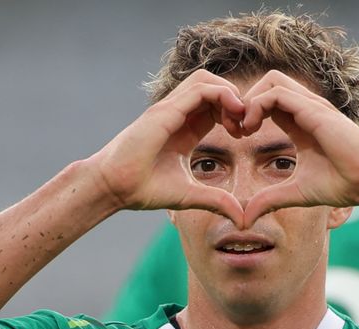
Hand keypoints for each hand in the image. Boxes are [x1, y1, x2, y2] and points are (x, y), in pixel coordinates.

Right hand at [88, 70, 247, 226]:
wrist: (114, 187)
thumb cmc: (143, 189)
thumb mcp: (191, 195)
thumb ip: (217, 201)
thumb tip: (242, 219)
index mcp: (184, 128)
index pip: (214, 105)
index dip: (234, 113)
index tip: (243, 136)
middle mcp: (177, 114)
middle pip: (212, 86)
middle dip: (235, 100)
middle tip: (245, 126)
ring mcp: (170, 108)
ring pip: (206, 80)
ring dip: (230, 93)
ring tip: (239, 119)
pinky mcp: (165, 110)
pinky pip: (200, 88)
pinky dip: (222, 94)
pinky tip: (233, 115)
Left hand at [239, 71, 358, 226]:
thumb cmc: (342, 184)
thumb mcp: (295, 193)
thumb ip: (269, 200)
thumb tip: (245, 219)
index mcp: (300, 122)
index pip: (268, 101)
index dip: (247, 113)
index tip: (238, 137)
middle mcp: (306, 108)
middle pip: (268, 83)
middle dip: (245, 100)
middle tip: (236, 128)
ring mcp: (311, 106)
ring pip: (271, 80)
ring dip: (250, 100)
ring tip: (243, 128)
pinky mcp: (314, 110)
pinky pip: (277, 94)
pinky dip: (257, 105)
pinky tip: (252, 129)